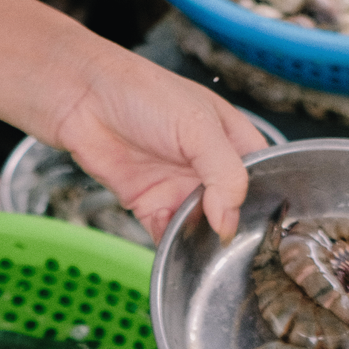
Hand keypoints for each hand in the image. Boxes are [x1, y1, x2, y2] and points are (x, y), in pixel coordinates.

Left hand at [46, 48, 268, 242]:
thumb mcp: (199, 127)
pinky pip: (167, 234)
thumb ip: (224, 175)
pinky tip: (175, 251)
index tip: (266, 226)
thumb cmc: (142, 93)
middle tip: (235, 249)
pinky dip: (171, 246)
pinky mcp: (150, 203)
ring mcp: (179, 186)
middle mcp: (207, 166)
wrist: (81, 99)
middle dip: (232, 228)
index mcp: (231, 139)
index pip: (263, 176)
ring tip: (205, 254)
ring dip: (201, 241)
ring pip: (201, 226)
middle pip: (232, 208)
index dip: (266, 201)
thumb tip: (229, 222)